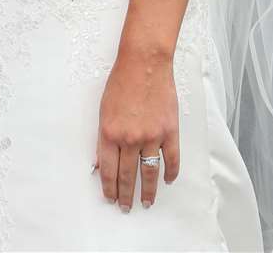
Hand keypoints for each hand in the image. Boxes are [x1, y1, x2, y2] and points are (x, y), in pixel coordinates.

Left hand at [96, 50, 180, 211]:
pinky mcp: (169, 131)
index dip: (109, 187)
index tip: (110, 198)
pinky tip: (168, 181)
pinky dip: (171, 172)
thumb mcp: (103, 110)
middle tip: (126, 207)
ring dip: (148, 191)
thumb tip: (101, 161)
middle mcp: (130, 138)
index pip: (108, 169)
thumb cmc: (120, 83)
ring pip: (149, 172)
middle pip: (127, 175)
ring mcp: (151, 136)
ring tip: (147, 203)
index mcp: (109, 133)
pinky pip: (171, 159)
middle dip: (125, 194)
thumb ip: (103, 137)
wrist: (144, 64)